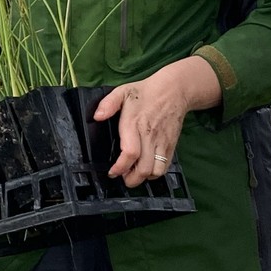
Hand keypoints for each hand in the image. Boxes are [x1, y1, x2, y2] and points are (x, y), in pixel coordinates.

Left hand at [92, 55, 220, 186]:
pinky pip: (165, 167)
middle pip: (143, 168)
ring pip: (155, 171)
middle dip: (131, 179)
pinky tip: (147, 168)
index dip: (120, 168)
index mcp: (134, 124)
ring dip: (144, 177)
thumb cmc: (146, 92)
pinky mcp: (171, 145)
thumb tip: (97, 116)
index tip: (112, 172)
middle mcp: (149, 136)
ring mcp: (162, 142)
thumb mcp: (123, 91)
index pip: (130, 153)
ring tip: (134, 173)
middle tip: (122, 176)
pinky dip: (156, 173)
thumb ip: (108, 104)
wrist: (174, 91)